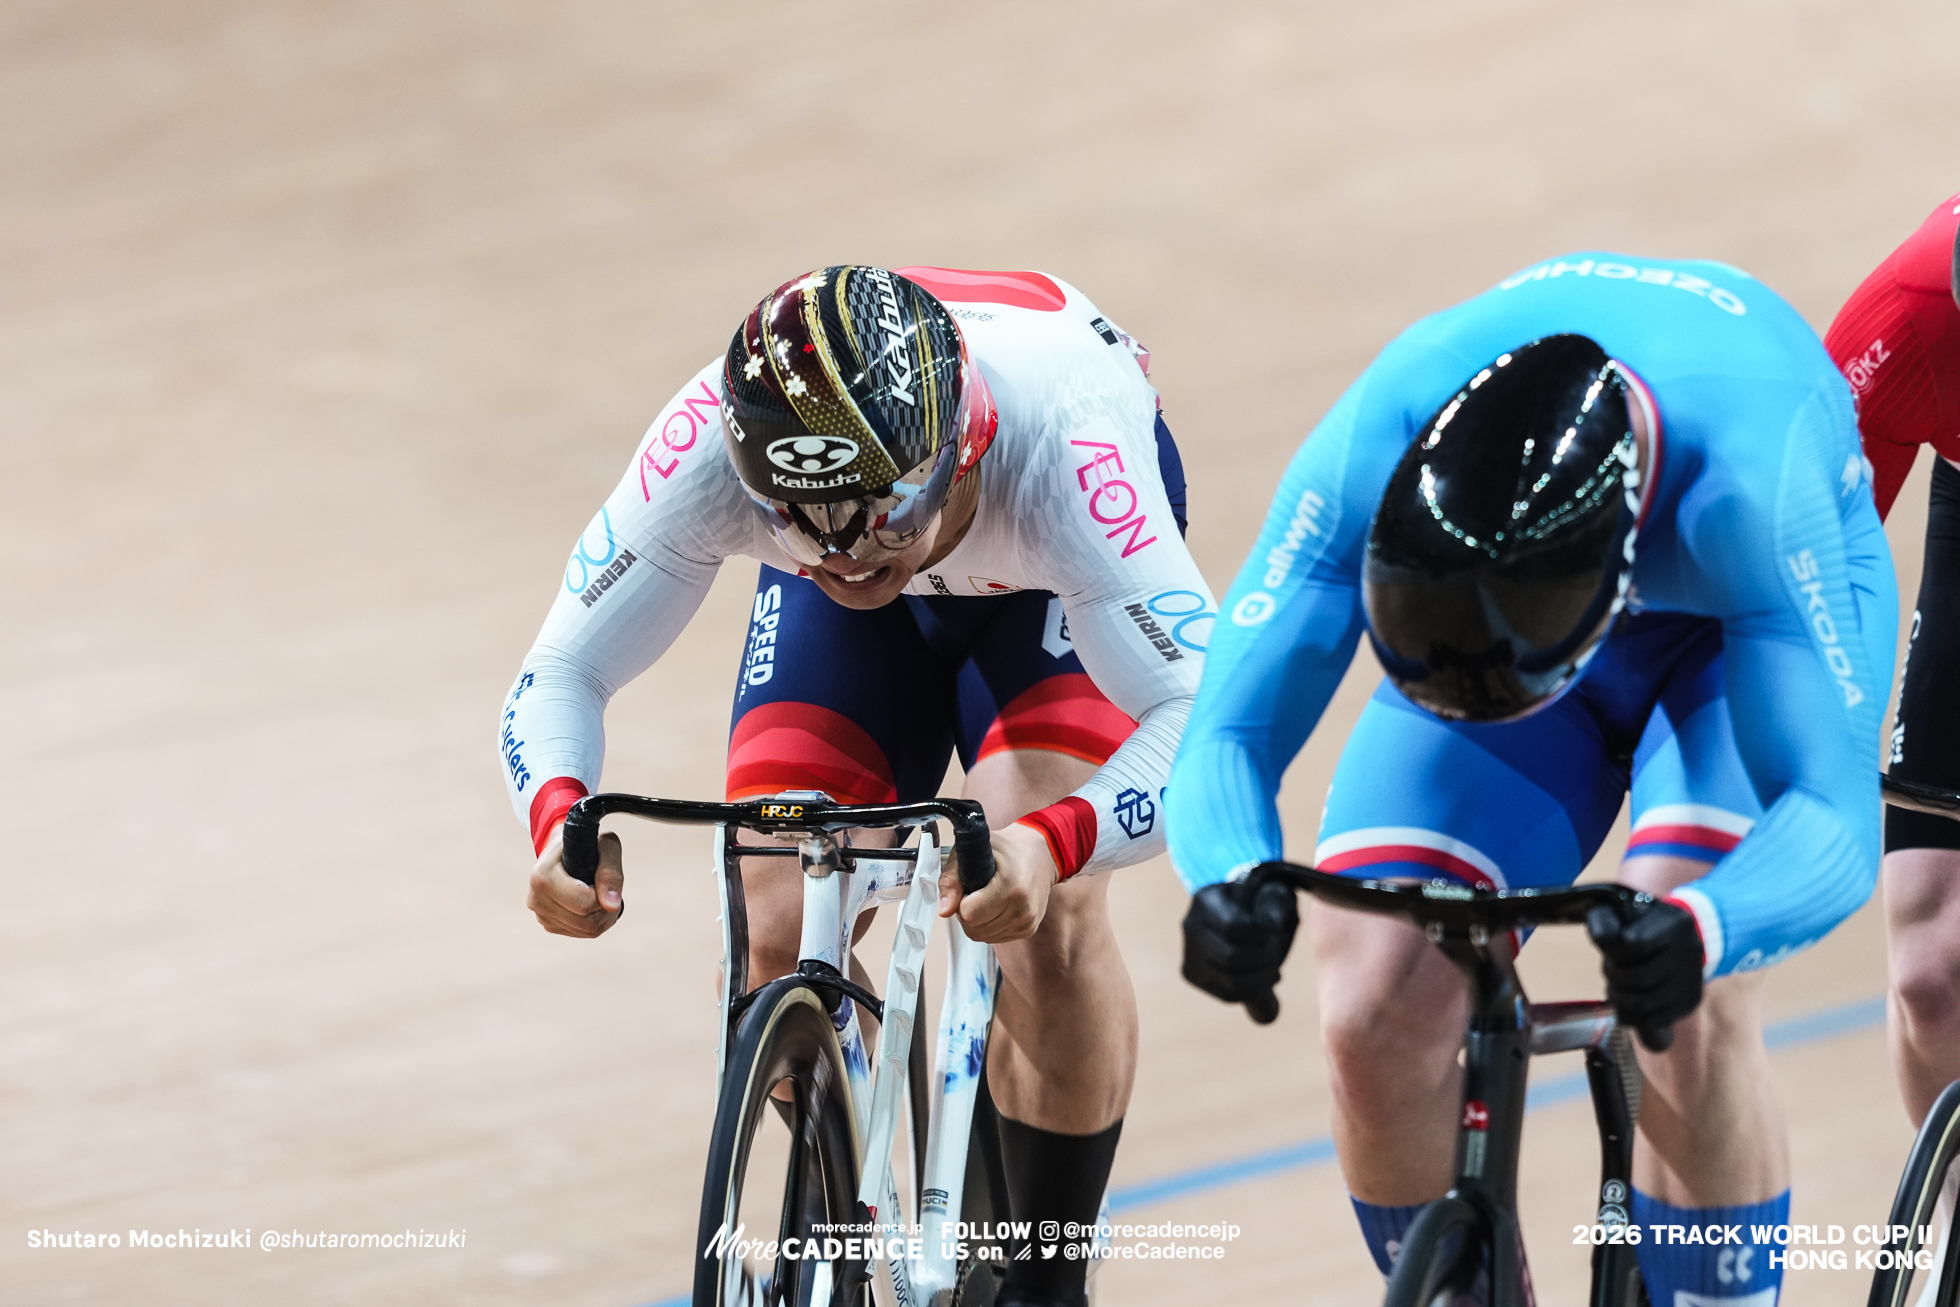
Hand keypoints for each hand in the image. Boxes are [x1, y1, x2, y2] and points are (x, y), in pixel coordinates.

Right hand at [527, 825, 624, 937]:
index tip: (602, 878)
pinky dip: (594, 921)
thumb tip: (612, 905)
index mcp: (542, 876)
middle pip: (586, 922)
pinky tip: (591, 903)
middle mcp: (536, 899)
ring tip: (602, 894)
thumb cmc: (588, 844)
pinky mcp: (548, 924)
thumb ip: (611, 873)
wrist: (566, 849)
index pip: (585, 904)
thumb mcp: (606, 846)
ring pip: (586, 931)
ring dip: (603, 916)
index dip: (603, 894)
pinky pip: (580, 933)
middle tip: (608, 889)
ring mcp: (540, 914)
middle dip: (606, 909)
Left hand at [938, 823, 1055, 943]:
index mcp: (1010, 886)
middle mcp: (1022, 908)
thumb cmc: (1006, 849)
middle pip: (974, 930)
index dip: (961, 902)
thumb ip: (951, 880)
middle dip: (967, 914)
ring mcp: (1027, 922)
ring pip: (983, 937)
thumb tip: (944, 910)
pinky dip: (990, 925)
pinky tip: (996, 906)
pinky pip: (995, 937)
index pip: (969, 914)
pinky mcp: (1029, 929)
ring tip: (986, 898)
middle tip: (974, 893)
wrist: (1040, 854)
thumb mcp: (973, 851)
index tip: (968, 888)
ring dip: (978, 921)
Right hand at [1181, 877, 1298, 1022]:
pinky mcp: (1192, 975)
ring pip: (1229, 980)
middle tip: (1276, 954)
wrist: (1239, 913)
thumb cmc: (1259, 902)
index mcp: (1206, 899)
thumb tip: (1271, 923)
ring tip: (1274, 971)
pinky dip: (1251, 992)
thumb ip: (1275, 900)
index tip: (1277, 932)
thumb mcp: (1272, 893)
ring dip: (1261, 979)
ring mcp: (1188, 953)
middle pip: (1230, 956)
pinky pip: (1226, 994)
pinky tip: (1263, 980)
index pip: (1233, 926)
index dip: (1262, 934)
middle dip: (1263, 959)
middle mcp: (1191, 926)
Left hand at [1585, 896, 1702, 1051]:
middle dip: (1614, 976)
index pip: (1634, 943)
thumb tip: (1604, 939)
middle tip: (1611, 968)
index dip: (1614, 951)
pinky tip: (1627, 1004)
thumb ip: (1604, 920)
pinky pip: (1652, 1022)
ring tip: (1615, 987)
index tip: (1611, 949)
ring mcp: (1692, 980)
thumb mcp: (1620, 912)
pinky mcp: (1690, 1002)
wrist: (1677, 936)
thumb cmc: (1639, 924)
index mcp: (1674, 923)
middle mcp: (1690, 952)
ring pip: (1644, 1005)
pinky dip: (1631, 1016)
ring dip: (1618, 999)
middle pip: (1639, 978)